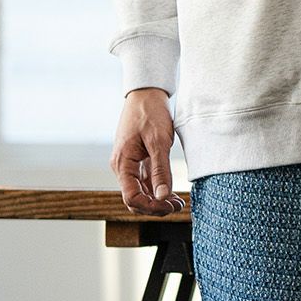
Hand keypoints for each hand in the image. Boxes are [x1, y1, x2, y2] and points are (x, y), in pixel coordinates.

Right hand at [112, 87, 185, 213]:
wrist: (146, 93)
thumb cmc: (150, 113)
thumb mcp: (159, 142)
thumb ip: (160, 172)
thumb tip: (162, 197)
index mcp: (122, 163)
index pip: (131, 198)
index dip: (151, 207)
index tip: (171, 206)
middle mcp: (122, 167)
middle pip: (134, 199)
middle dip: (155, 207)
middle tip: (178, 206)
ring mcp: (128, 165)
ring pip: (140, 192)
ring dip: (157, 200)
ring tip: (178, 202)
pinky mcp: (136, 161)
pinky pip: (144, 182)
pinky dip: (156, 190)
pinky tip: (171, 193)